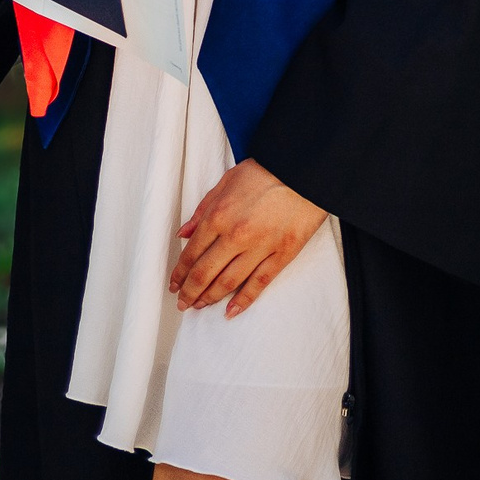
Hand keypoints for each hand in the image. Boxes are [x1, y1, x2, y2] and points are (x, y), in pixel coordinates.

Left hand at [170, 159, 327, 317]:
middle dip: (190, 291)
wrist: (305, 168)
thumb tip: (183, 233)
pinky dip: (243, 300)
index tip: (174, 284)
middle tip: (183, 302)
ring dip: (210, 298)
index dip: (180, 273)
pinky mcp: (282, 254)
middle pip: (205, 273)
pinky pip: (259, 283)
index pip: (192, 253)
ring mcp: (260, 247)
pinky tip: (231, 311)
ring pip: (228, 282)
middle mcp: (235, 235)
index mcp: (219, 215)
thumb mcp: (226, 181)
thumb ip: (203, 209)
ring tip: (200, 306)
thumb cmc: (266, 170)